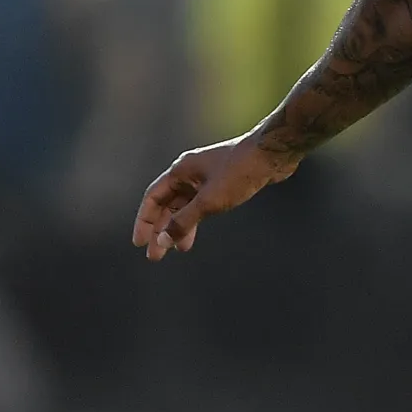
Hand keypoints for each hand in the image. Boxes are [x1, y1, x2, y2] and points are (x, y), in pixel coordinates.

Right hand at [132, 134, 292, 260]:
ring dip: (179, 228)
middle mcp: (189, 173)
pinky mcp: (221, 184)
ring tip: (178, 250)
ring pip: (185, 206)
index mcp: (180, 171)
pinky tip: (194, 235)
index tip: (140, 243)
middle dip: (161, 230)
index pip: (153, 198)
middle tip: (156, 256)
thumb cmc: (239, 172)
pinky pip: (200, 205)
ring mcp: (205, 178)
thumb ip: (184, 222)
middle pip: (167, 205)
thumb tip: (163, 240)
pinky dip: (195, 221)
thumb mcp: (208, 202)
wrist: (271, 155)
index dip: (144, 221)